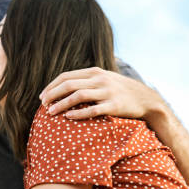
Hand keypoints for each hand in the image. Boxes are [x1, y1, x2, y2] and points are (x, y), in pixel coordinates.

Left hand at [40, 67, 165, 120]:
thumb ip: (85, 80)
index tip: (42, 97)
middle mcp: (100, 79)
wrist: (146, 99)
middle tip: (42, 105)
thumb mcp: (103, 79)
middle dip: (52, 95)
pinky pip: (93, 110)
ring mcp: (107, 92)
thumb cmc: (119, 91)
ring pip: (78, 96)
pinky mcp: (114, 105)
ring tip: (50, 112)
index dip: (51, 86)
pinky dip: (79, 113)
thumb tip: (61, 88)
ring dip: (61, 104)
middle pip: (69, 85)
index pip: (66, 76)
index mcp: (94, 72)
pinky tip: (68, 117)